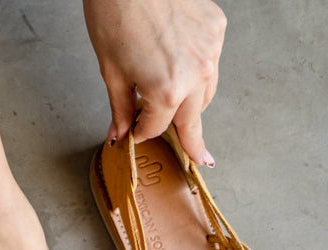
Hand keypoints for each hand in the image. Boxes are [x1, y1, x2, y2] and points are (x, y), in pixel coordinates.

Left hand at [82, 0, 225, 165]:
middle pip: (192, 118)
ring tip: (176, 102)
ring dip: (192, 102)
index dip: (143, 132)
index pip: (158, 127)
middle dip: (187, 135)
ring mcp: (211, 50)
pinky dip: (197, 69)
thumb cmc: (113, 14)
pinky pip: (209, 61)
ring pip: (206, 91)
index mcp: (167, 90)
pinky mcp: (216, 29)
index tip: (136, 134)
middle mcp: (196, 74)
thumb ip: (121, 108)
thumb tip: (119, 132)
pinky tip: (179, 61)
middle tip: (197, 157)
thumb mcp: (111, 71)